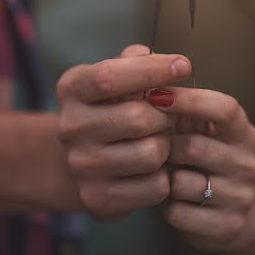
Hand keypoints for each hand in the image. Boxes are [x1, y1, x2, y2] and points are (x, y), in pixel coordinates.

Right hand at [56, 46, 191, 220]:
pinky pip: (155, 186)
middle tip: (171, 113)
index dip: (151, 70)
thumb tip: (156, 57)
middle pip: (139, 117)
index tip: (184, 65)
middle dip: (167, 113)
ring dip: (167, 144)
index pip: (110, 77)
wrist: (83, 157)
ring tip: (162, 138)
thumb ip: (133, 61)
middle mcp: (69, 127)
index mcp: (72, 88)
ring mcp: (81, 165)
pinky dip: (165, 174)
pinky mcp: (98, 198)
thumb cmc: (110, 105)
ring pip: (152, 153)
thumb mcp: (115, 75)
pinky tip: (156, 166)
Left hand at [148, 87, 254, 252]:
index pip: (223, 108)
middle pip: (193, 146)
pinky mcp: (226, 227)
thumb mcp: (201, 129)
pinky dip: (166, 206)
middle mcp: (247, 163)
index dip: (188, 99)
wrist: (232, 212)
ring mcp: (240, 197)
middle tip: (157, 148)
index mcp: (242, 131)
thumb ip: (183, 109)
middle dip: (166, 147)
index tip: (157, 94)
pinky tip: (173, 200)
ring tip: (168, 175)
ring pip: (181, 182)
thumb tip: (151, 83)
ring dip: (165, 178)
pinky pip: (178, 212)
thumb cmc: (204, 156)